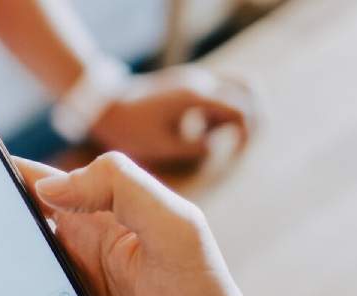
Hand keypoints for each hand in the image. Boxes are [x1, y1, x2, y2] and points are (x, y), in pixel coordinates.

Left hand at [89, 65, 256, 165]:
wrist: (105, 106)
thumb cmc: (130, 129)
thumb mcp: (163, 146)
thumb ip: (194, 148)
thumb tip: (215, 148)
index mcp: (196, 98)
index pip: (241, 111)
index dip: (246, 134)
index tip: (235, 154)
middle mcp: (200, 83)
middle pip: (247, 89)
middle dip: (250, 116)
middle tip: (239, 143)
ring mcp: (193, 81)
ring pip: (233, 88)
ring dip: (235, 111)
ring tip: (220, 137)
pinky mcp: (185, 86)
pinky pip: (216, 93)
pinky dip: (219, 109)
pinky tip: (203, 130)